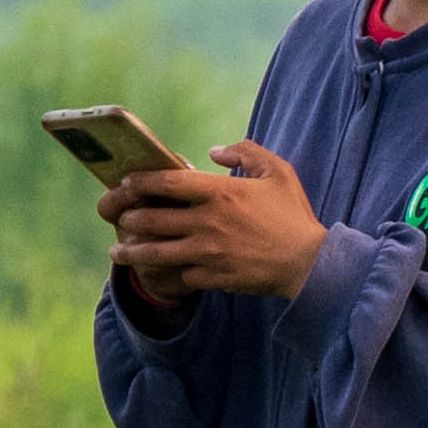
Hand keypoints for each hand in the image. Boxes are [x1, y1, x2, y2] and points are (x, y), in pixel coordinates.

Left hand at [106, 139, 325, 303]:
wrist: (309, 264)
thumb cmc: (293, 215)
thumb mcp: (277, 172)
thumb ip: (246, 152)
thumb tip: (214, 151)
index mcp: (221, 192)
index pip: (168, 182)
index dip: (142, 181)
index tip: (127, 182)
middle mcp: (208, 222)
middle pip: (153, 219)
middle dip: (130, 218)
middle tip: (120, 218)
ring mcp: (208, 253)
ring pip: (156, 253)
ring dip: (132, 252)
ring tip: (118, 252)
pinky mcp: (213, 277)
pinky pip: (180, 275)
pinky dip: (167, 273)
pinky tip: (157, 272)